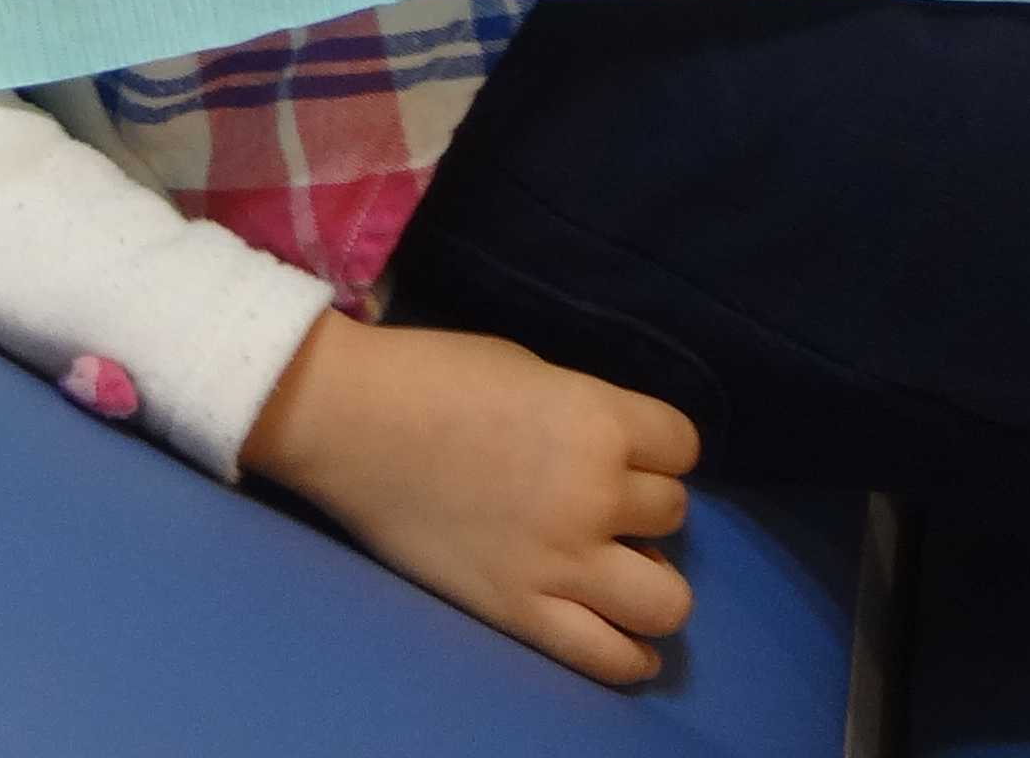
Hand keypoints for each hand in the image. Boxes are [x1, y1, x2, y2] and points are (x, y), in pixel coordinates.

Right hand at [238, 312, 696, 688]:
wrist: (345, 419)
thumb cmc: (429, 377)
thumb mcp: (529, 371)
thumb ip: (587, 416)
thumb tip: (622, 467)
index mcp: (596, 421)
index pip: (683, 445)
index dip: (656, 447)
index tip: (625, 450)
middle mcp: (592, 495)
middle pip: (673, 513)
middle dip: (641, 505)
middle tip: (601, 502)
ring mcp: (559, 562)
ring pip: (668, 599)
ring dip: (650, 579)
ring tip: (617, 569)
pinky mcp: (520, 610)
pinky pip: (611, 657)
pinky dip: (631, 654)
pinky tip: (625, 639)